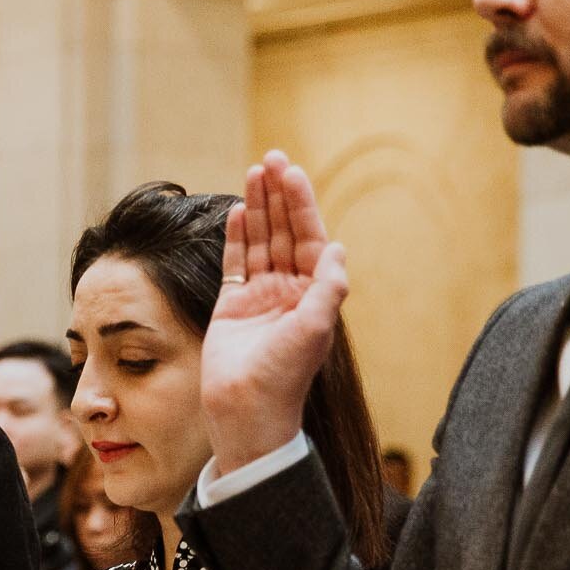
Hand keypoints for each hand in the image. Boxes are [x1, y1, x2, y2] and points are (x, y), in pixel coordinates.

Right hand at [202, 153, 351, 476]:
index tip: (291, 173)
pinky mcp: (232, 306)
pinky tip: (236, 211)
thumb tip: (337, 246)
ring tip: (253, 173)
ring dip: (256, 207)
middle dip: (278, 196)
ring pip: (259, 241)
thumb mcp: (316, 328)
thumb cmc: (285, 375)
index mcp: (313, 293)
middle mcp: (289, 290)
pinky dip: (235, 236)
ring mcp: (259, 297)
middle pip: (283, 231)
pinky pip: (235, 263)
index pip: (307, 237)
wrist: (248, 410)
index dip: (300, 204)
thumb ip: (328, 286)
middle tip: (271, 159)